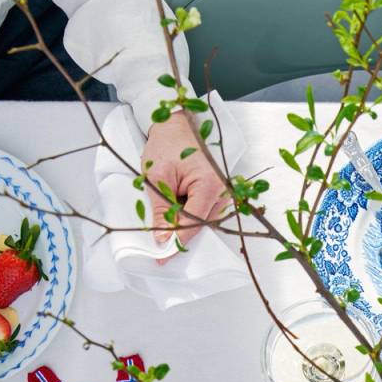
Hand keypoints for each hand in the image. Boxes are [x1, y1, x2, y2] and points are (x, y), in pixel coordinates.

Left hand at [140, 111, 231, 255]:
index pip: (193, 223)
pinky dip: (189, 215)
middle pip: (201, 225)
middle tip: (159, 241)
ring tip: (166, 209)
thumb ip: (161, 211)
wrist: (177, 124)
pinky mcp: (219, 193)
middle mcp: (223, 191)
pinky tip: (176, 207)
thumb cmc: (167, 144)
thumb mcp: (156, 177)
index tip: (163, 256)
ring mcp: (224, 193)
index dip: (177, 241)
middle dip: (179, 233)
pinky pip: (205, 213)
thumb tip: (163, 239)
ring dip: (184, 222)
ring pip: (203, 221)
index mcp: (209, 185)